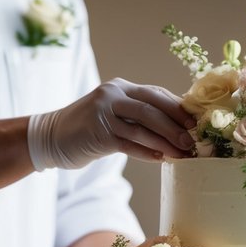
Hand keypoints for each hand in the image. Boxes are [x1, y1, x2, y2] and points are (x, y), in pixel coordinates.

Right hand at [27, 78, 194, 169]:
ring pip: (143, 126)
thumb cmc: (87, 130)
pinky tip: (160, 159)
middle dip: (175, 125)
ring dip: (166, 142)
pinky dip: (147, 151)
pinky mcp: (98, 133)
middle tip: (192, 141)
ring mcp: (104, 113)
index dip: (177, 108)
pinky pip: (129, 143)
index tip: (194, 123)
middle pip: (152, 107)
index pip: (156, 93)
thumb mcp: (112, 115)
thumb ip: (136, 115)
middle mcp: (113, 95)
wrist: (51, 137)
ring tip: (182, 154)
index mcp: (120, 87)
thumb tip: (173, 128)